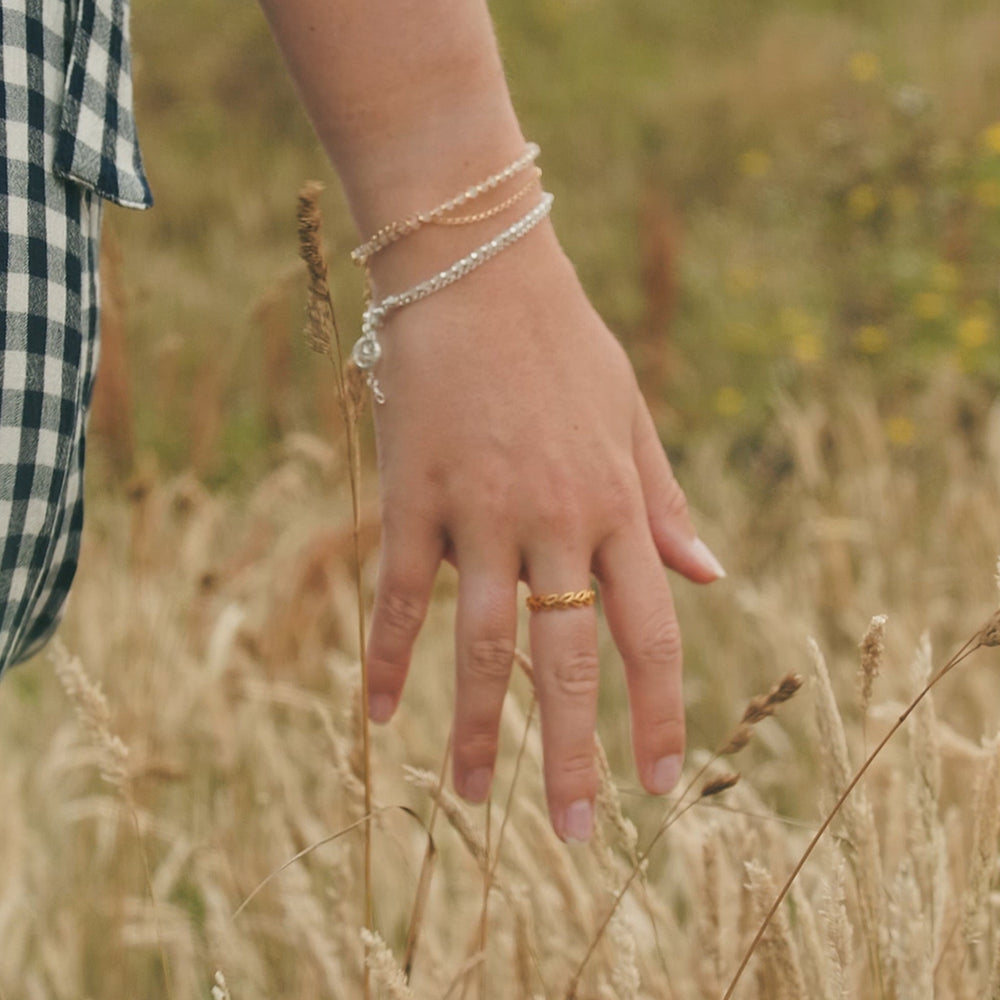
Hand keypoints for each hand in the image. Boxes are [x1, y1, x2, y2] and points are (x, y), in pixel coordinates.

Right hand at [364, 222, 724, 841]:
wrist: (480, 268)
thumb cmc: (564, 343)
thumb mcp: (633, 417)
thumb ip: (668, 502)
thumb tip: (714, 578)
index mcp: (618, 506)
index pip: (650, 633)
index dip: (658, 715)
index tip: (656, 787)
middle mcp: (556, 520)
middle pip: (569, 660)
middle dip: (573, 753)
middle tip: (572, 834)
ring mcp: (482, 511)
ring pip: (481, 643)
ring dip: (475, 728)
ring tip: (472, 799)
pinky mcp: (415, 494)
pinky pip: (402, 593)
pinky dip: (389, 657)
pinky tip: (377, 716)